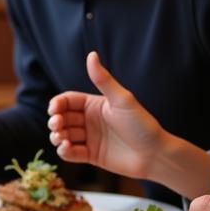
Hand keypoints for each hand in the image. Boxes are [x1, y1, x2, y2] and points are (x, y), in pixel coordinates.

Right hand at [47, 51, 165, 179]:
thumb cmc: (142, 125)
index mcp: (95, 105)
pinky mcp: (91, 155)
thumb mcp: (122, 100)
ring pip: (63, 135)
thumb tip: (91, 54)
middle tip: (56, 125)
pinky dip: (64, 151)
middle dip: (55, 121)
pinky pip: (71, 153)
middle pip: (63, 118)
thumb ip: (103, 80)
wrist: (155, 155)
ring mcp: (90, 138)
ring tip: (61, 138)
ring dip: (57, 136)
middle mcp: (90, 120)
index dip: (57, 104)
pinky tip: (66, 148)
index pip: (68, 101)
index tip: (54, 109)